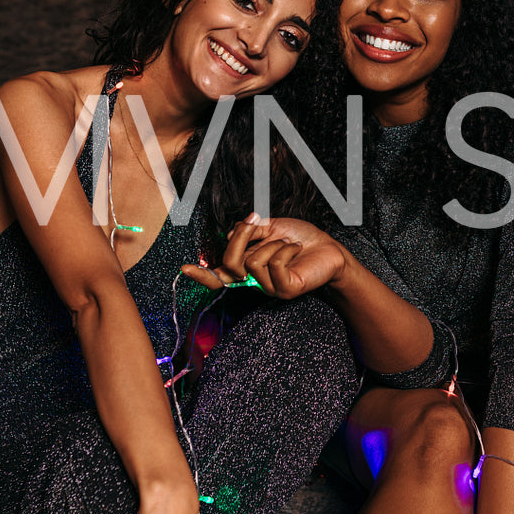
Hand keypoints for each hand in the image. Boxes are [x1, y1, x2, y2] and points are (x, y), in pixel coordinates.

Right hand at [182, 215, 346, 298]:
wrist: (329, 248)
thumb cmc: (300, 238)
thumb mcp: (271, 227)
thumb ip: (248, 231)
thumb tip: (231, 234)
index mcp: (248, 268)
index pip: (220, 275)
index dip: (202, 274)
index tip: (185, 269)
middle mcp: (255, 281)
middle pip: (230, 263)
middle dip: (242, 237)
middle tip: (257, 223)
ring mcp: (269, 288)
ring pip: (253, 261)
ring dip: (273, 243)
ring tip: (288, 245)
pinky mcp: (285, 290)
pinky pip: (273, 264)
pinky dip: (286, 249)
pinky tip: (296, 250)